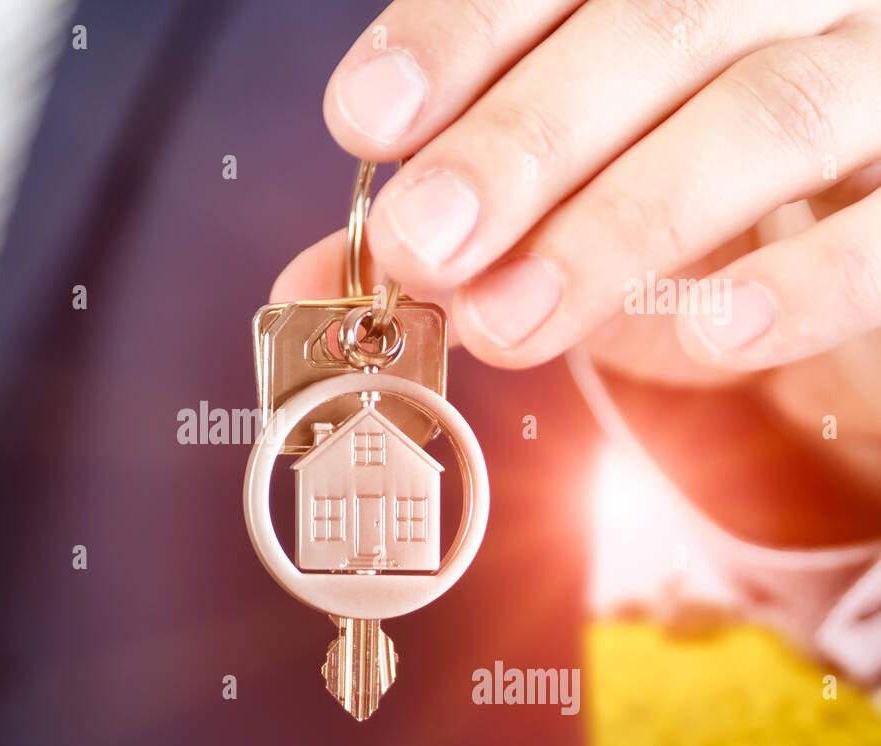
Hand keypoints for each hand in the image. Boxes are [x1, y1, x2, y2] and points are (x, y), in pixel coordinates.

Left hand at [274, 0, 880, 488]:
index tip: (366, 117)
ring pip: (770, 112)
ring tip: (510, 319)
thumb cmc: (671, 194)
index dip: (457, 33)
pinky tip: (714, 330)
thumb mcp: (552, 198)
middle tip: (426, 240)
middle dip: (521, 141)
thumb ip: (442, 224)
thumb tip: (308, 286)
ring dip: (626, 222)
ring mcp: (879, 70)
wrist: (836, 236)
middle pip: (657, 23)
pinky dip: (803, 278)